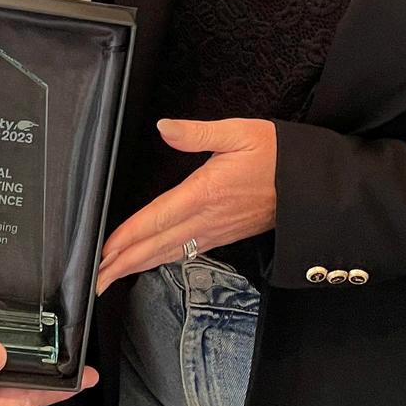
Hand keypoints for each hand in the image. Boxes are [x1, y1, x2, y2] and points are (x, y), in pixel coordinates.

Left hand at [94, 118, 277, 292]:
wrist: (311, 185)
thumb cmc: (276, 154)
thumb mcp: (238, 132)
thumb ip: (197, 132)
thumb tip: (163, 127)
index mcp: (204, 193)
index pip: (156, 219)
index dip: (127, 236)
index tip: (104, 250)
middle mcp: (207, 219)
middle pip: (156, 245)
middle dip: (123, 263)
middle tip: (95, 278)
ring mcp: (216, 232)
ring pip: (169, 253)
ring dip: (138, 265)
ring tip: (112, 276)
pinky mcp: (225, 235)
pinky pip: (186, 252)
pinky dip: (162, 260)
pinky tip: (151, 262)